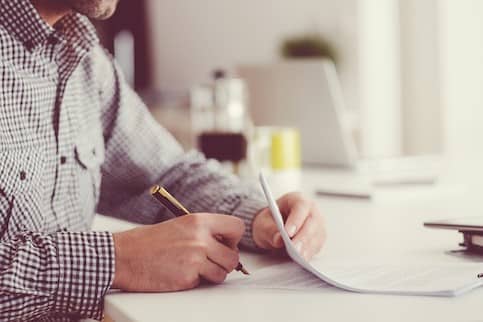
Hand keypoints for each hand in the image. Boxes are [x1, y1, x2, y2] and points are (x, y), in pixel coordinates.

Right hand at [112, 213, 244, 291]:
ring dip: (212, 274)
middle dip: (225, 262)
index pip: (237, 227)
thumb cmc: (146, 242)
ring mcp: (195, 259)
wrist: (122, 256)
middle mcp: (200, 238)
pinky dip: (195, 281)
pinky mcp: (187, 278)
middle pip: (233, 256)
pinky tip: (180, 273)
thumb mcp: (180, 226)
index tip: (226, 244)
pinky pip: (204, 283)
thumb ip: (203, 232)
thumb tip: (224, 243)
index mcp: (199, 221)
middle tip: (211, 262)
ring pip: (222, 273)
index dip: (234, 239)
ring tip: (194, 268)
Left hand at [252, 192, 325, 259]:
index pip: (300, 206)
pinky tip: (303, 259)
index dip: (296, 219)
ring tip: (299, 257)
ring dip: (308, 247)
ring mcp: (317, 224)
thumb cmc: (269, 221)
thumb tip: (279, 240)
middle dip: (303, 237)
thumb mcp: (263, 223)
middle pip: (312, 222)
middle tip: (294, 249)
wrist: (273, 228)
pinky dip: (310, 252)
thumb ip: (269, 230)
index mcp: (297, 199)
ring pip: (317, 235)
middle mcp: (311, 210)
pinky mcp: (318, 237)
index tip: (288, 233)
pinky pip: (317, 245)